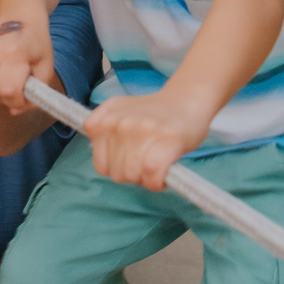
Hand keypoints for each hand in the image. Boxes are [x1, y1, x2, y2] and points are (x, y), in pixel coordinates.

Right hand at [0, 15, 52, 113]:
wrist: (20, 18)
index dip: (18, 101)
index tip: (25, 95)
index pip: (9, 91)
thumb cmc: (36, 44)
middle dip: (7, 98)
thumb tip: (15, 111)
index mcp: (14, 51)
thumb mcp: (45, 68)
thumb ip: (35, 94)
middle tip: (17, 87)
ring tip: (5, 78)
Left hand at [84, 91, 208, 192]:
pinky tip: (162, 175)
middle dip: (133, 175)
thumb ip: (101, 127)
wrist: (186, 101)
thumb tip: (97, 152)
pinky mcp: (166, 140)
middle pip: (117, 173)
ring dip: (145, 179)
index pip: (101, 165)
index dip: (117, 171)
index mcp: (105, 117)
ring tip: (155, 165)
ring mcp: (142, 130)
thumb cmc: (153, 113)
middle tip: (146, 163)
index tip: (130, 164)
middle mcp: (119, 123)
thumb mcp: (119, 110)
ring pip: (132, 175)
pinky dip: (156, 183)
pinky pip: (151, 176)